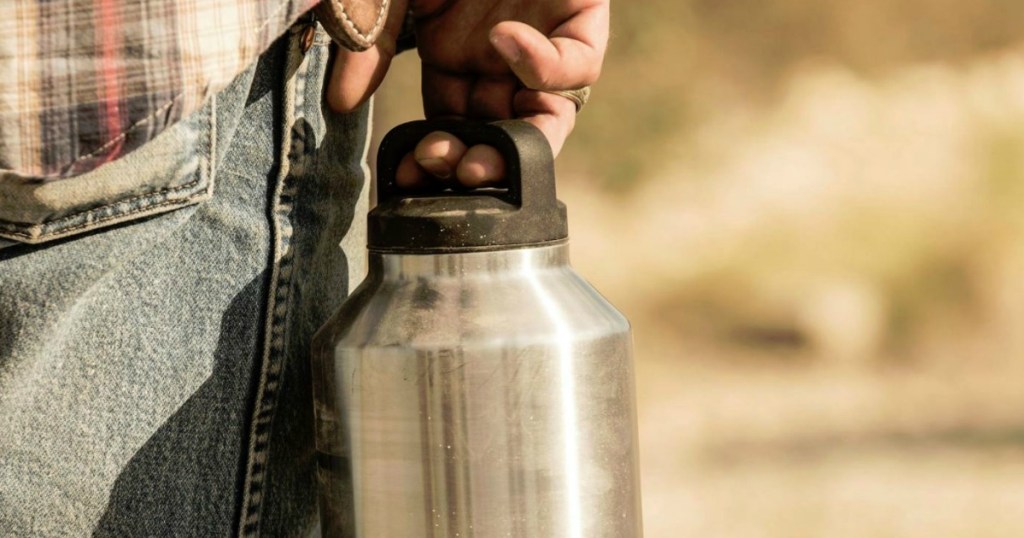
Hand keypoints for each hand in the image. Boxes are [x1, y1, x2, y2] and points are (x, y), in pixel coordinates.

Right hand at [327, 0, 608, 186]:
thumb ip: (369, 38)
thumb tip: (342, 105)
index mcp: (454, 57)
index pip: (448, 125)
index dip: (433, 154)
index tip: (411, 174)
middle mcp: (499, 63)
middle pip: (497, 133)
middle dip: (473, 162)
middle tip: (448, 174)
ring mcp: (542, 44)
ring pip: (544, 121)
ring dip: (511, 146)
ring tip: (476, 160)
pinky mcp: (582, 22)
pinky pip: (574, 69)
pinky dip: (541, 66)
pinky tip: (503, 40)